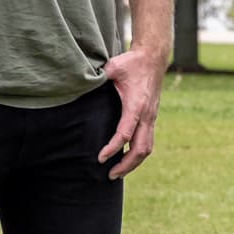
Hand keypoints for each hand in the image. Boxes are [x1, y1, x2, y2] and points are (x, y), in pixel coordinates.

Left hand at [98, 48, 164, 178]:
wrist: (153, 58)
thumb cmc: (131, 62)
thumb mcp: (113, 67)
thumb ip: (99, 76)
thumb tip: (79, 83)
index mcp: (136, 105)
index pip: (125, 133)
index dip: (113, 148)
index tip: (100, 158)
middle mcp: (147, 114)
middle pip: (140, 148)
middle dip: (125, 165)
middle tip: (109, 175)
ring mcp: (151, 117)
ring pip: (147, 148)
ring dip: (134, 163)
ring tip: (118, 173)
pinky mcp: (152, 117)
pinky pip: (148, 141)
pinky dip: (138, 154)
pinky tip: (127, 159)